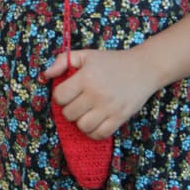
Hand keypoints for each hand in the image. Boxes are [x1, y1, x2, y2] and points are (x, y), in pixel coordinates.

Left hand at [41, 48, 160, 140]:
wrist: (143, 68)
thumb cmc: (111, 61)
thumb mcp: (86, 55)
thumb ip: (62, 61)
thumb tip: (46, 75)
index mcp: (86, 77)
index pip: (60, 97)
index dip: (60, 96)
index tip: (68, 92)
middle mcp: (96, 94)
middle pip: (69, 114)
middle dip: (69, 109)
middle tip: (78, 102)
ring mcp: (109, 108)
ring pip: (83, 126)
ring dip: (80, 121)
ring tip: (86, 112)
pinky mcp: (120, 118)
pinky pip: (100, 134)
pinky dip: (94, 132)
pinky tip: (95, 121)